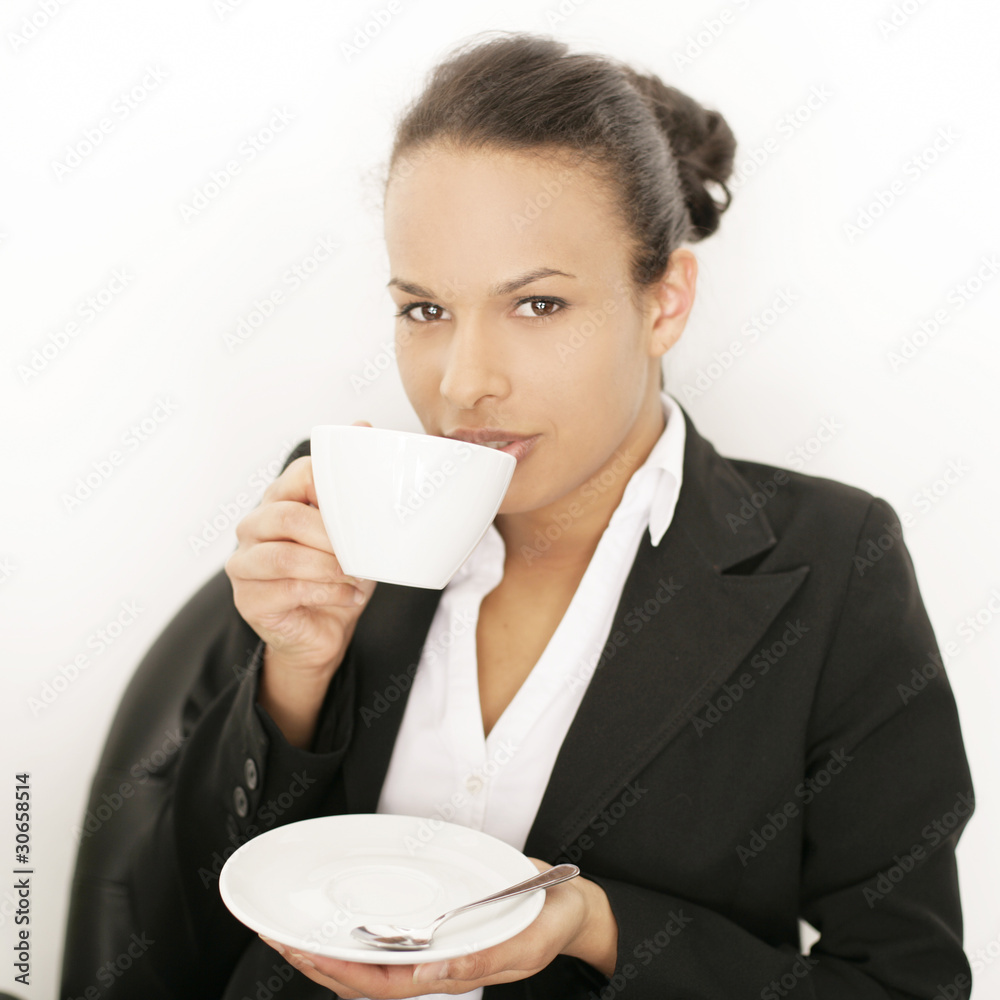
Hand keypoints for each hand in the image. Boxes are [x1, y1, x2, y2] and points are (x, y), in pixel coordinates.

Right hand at [225, 422, 378, 745]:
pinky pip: (288, 590)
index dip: (334, 486)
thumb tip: (363, 425)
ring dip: (330, 568)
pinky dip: (328, 593)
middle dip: (332, 537)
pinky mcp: (248, 600)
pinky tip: (348, 596)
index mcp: (280, 499)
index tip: (362, 507)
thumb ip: (354, 485)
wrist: (324, 631)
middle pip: (287, 517)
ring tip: (355, 577)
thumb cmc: (337, 575)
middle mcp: (253, 526)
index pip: (301, 473)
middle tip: (359, 553)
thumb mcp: (355, 530)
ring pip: (285, 557)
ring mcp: (244, 563)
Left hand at [258, 858, 617, 997]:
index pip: (382, 984)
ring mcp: (436, 950)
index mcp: (454, 974)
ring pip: (371, 964)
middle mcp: (437, 966)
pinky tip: (338, 924)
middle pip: (364, 978)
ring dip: (329, 952)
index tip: (301, 952)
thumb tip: (425, 977)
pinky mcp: (439, 929)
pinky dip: (357, 937)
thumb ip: (478, 960)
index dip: (338, 972)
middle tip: (274, 934)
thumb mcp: (525, 940)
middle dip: (317, 962)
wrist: (574, 907)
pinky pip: (389, 942)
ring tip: (290, 930)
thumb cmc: (552, 922)